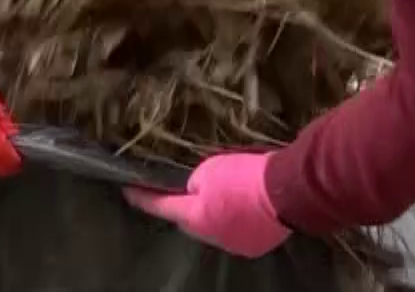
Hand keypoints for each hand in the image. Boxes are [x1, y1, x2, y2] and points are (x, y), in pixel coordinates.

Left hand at [124, 153, 291, 258]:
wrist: (286, 190)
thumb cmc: (245, 176)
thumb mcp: (210, 169)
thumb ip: (193, 182)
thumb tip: (193, 189)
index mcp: (194, 218)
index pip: (160, 207)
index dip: (142, 198)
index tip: (128, 190)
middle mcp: (211, 238)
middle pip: (189, 221)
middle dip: (184, 207)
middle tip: (182, 190)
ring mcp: (234, 244)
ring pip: (214, 228)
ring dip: (212, 215)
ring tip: (218, 197)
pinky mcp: (255, 245)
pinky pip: (236, 231)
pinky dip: (233, 220)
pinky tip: (241, 207)